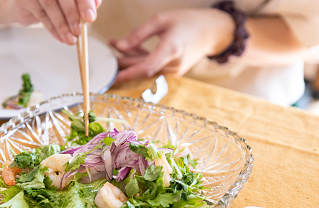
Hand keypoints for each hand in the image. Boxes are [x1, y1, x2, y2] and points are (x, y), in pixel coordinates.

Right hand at [12, 0, 101, 44]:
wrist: (29, 3)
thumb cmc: (58, 1)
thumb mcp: (74, 0)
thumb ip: (86, 1)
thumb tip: (95, 6)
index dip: (85, 3)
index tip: (90, 18)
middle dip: (72, 15)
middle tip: (79, 31)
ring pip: (49, 4)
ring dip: (62, 26)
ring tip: (71, 40)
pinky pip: (40, 14)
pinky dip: (52, 29)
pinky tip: (61, 38)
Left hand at [110, 8, 234, 82]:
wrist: (212, 32)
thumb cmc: (187, 22)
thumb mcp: (161, 20)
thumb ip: (138, 34)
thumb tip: (119, 46)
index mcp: (171, 49)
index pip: (145, 67)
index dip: (127, 73)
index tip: (112, 76)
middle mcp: (173, 64)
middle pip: (142, 70)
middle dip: (122, 65)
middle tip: (106, 58)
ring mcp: (174, 71)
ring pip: (146, 69)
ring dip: (129, 60)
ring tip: (114, 47)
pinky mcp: (173, 72)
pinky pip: (152, 68)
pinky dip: (140, 60)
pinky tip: (128, 50)